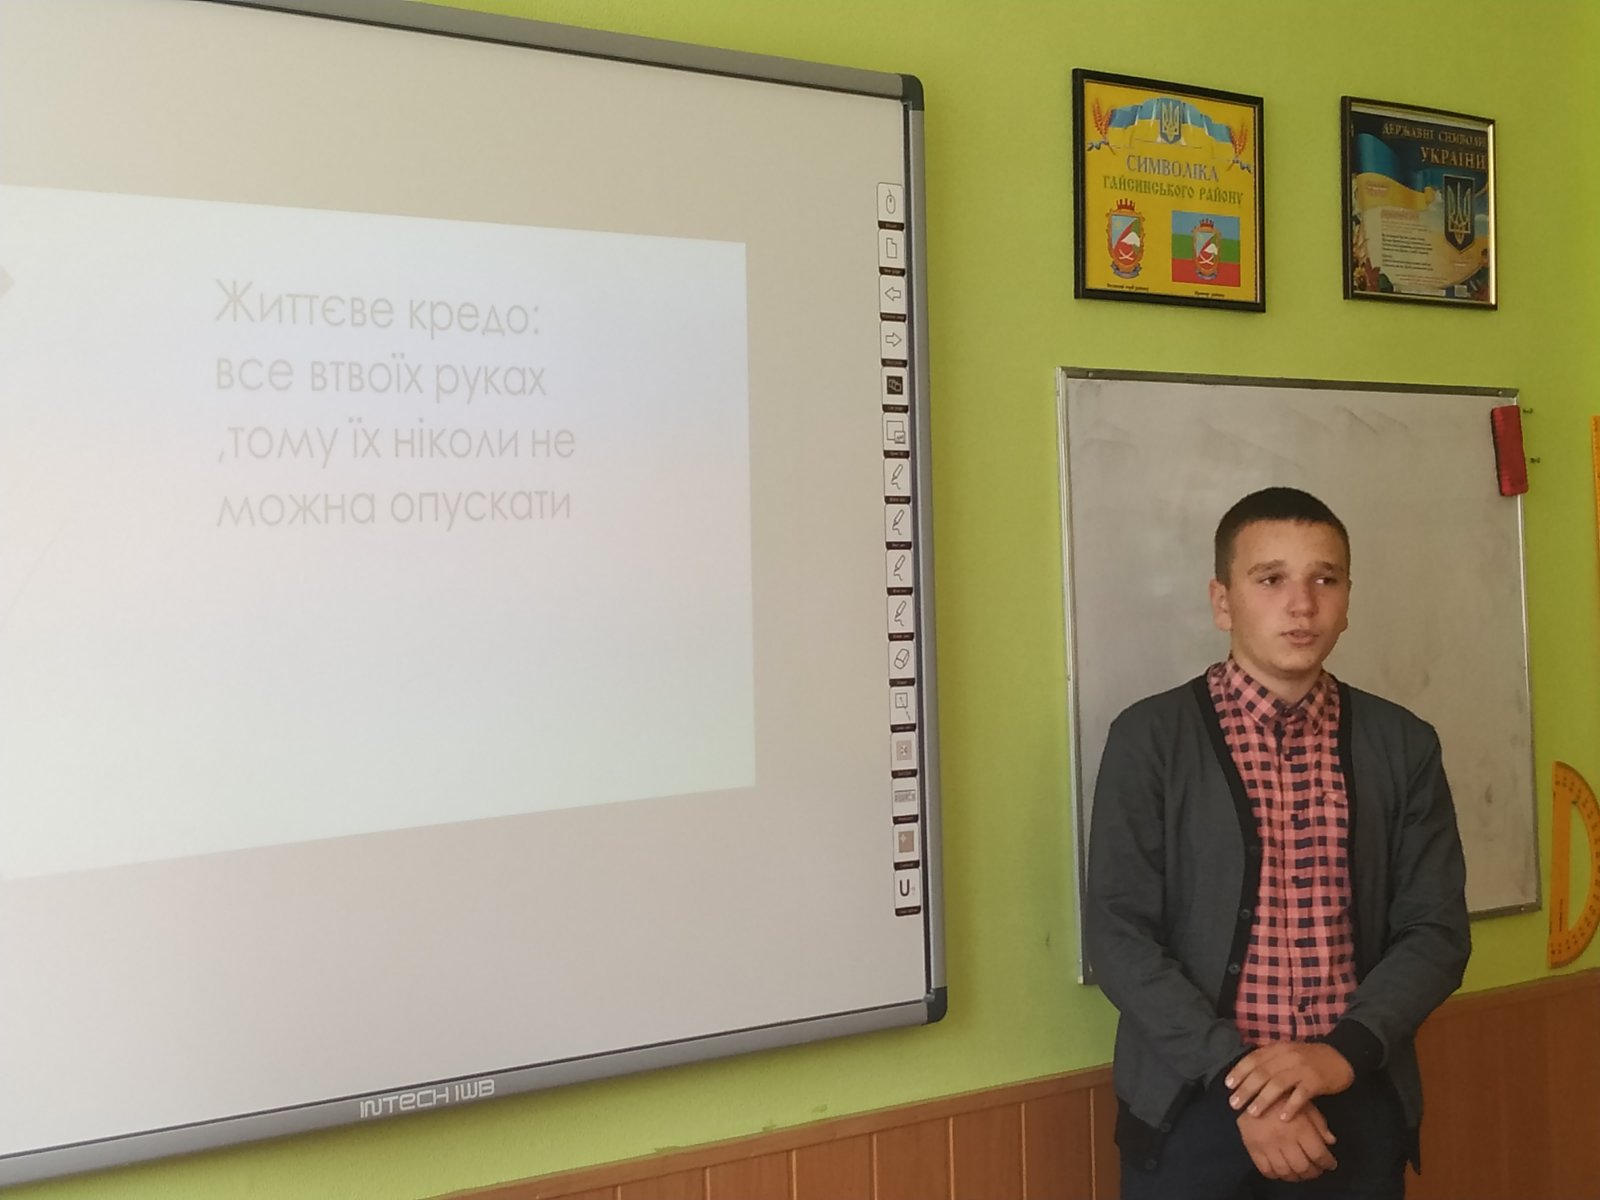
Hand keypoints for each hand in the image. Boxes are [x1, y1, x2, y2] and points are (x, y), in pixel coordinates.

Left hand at [1226, 1041, 1354, 1120]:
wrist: (1342, 1056)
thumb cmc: (1310, 1059)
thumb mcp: (1288, 1054)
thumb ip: (1270, 1062)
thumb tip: (1247, 1076)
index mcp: (1278, 1048)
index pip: (1254, 1058)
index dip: (1239, 1071)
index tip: (1228, 1085)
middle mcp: (1288, 1056)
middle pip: (1262, 1072)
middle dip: (1246, 1089)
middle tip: (1234, 1104)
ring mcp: (1302, 1068)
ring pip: (1278, 1083)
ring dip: (1263, 1099)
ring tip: (1252, 1113)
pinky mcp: (1316, 1081)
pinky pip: (1301, 1095)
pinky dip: (1291, 1106)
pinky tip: (1282, 1118)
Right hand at [1236, 1098, 1336, 1181]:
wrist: (1252, 1090)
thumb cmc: (1283, 1097)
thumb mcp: (1306, 1105)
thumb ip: (1320, 1124)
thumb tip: (1330, 1141)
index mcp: (1300, 1128)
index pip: (1318, 1155)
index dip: (1327, 1162)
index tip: (1330, 1164)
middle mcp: (1284, 1139)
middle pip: (1303, 1167)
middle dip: (1314, 1172)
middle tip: (1316, 1169)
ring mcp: (1267, 1145)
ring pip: (1285, 1172)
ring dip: (1296, 1177)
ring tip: (1300, 1172)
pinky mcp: (1252, 1147)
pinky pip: (1266, 1170)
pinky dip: (1276, 1175)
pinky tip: (1282, 1170)